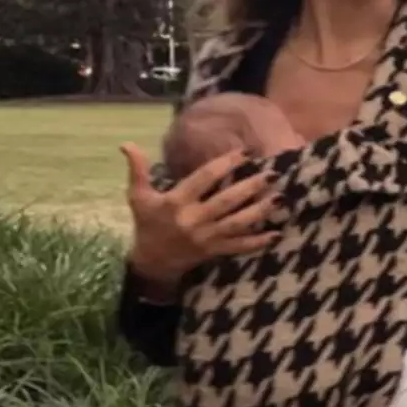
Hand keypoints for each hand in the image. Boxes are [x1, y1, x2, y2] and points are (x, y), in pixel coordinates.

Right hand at [120, 143, 281, 293]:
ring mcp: (206, 238)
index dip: (225, 164)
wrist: (151, 262)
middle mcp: (194, 220)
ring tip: (279, 198)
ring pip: (237, 224)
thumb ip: (137, 170)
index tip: (244, 153)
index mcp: (176, 203)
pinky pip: (239, 247)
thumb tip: (126, 143)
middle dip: (250, 187)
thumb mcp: (138, 197)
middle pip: (227, 201)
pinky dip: (258, 242)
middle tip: (273, 174)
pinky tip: (276, 234)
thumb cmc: (146, 224)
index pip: (204, 179)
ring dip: (260, 211)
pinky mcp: (215, 251)